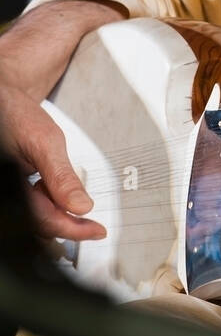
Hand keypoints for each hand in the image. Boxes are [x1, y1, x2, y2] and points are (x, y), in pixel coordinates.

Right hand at [0, 76, 104, 241]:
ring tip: (73, 199)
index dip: (74, 229)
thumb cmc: (14, 116)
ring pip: (34, 219)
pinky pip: (29, 209)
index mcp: (10, 187)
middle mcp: (6, 196)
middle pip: (39, 225)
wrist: (1, 104)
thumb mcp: (45, 141)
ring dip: (58, 215)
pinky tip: (55, 193)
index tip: (97, 231)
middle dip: (68, 224)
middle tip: (92, 225)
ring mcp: (8, 195)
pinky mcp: (11, 193)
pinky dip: (48, 206)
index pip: (44, 221)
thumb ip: (62, 176)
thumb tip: (81, 206)